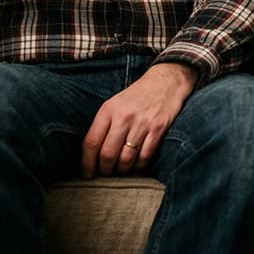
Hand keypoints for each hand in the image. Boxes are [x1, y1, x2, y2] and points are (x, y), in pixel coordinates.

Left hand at [81, 62, 197, 176]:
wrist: (166, 81)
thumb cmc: (138, 96)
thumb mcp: (115, 104)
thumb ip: (104, 125)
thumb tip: (93, 153)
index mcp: (108, 110)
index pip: (91, 142)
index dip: (87, 162)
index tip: (87, 172)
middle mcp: (124, 117)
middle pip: (108, 154)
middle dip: (105, 169)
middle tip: (106, 172)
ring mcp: (142, 123)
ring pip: (126, 158)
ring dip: (122, 169)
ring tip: (122, 169)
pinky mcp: (158, 128)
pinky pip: (145, 156)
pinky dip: (139, 164)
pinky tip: (137, 163)